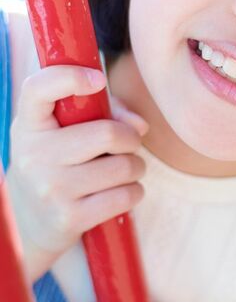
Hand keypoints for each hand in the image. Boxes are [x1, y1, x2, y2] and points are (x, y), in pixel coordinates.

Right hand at [8, 65, 148, 258]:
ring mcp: (50, 190)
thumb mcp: (63, 133)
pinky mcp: (69, 218)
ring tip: (124, 170)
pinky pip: (125, 196)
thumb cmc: (56, 166)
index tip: (98, 79)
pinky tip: (121, 192)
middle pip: (107, 133)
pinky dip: (134, 192)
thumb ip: (104, 114)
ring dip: (136, 167)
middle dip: (130, 139)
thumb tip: (140, 126)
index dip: (70, 76)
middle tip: (128, 145)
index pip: (38, 88)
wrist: (28, 225)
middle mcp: (34, 156)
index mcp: (29, 126)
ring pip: (123, 167)